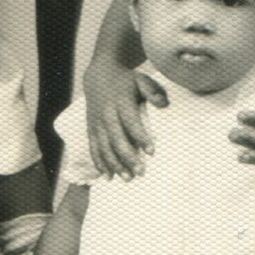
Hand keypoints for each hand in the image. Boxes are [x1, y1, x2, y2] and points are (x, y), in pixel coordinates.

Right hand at [83, 57, 166, 178]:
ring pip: (103, 146)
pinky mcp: (91, 129)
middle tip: (140, 173)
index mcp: (120, 101)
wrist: (98, 76)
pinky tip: (107, 176)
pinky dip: (99, 163)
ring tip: (127, 178)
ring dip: (114, 164)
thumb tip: (163, 104)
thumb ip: (152, 91)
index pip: (130, 121)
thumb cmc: (126, 81)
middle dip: (127, 156)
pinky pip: (93, 148)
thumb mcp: (141, 79)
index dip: (140, 137)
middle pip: (116, 138)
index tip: (152, 152)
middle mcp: (106, 113)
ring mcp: (97, 123)